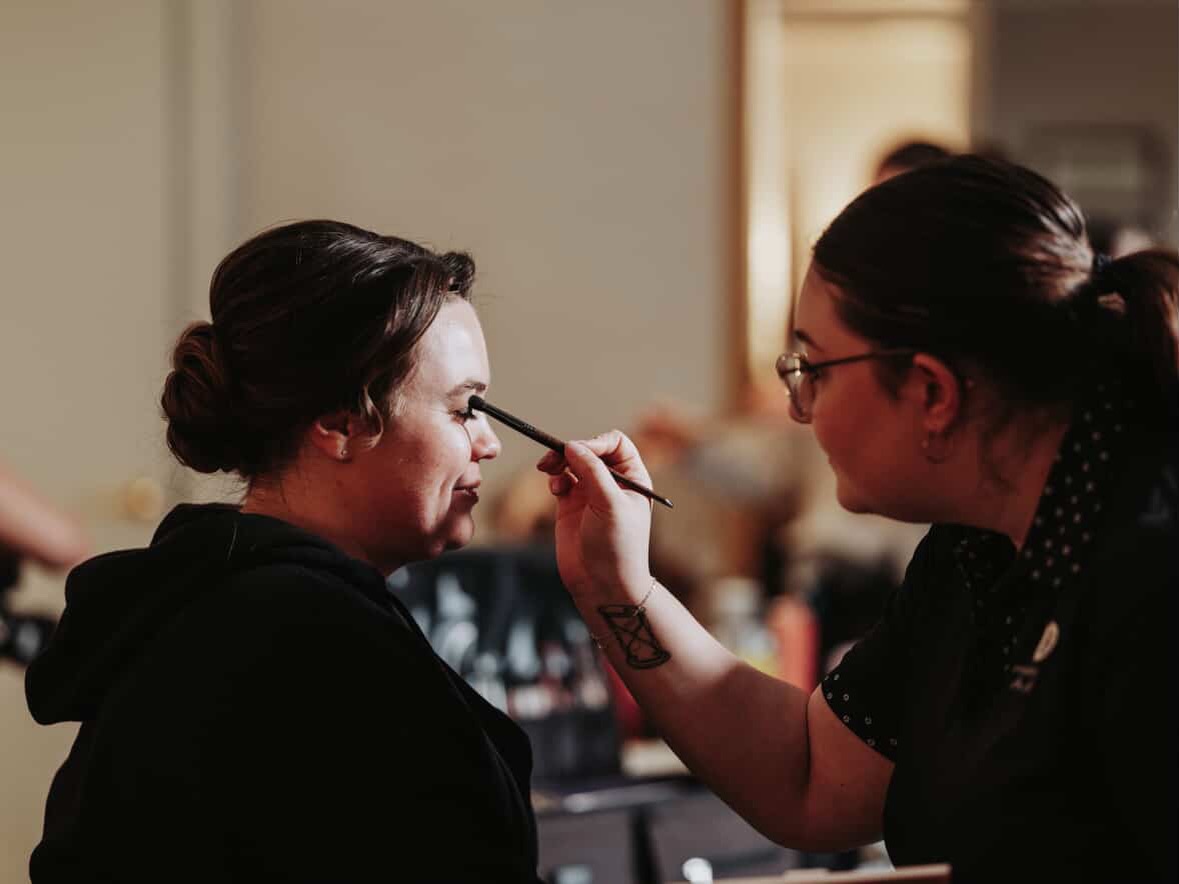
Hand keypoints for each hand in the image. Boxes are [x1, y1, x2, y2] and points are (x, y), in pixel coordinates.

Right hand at [536, 431, 651, 597]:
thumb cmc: (617, 547)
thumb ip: (592, 471)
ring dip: (558, 461)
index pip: (615, 443)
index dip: (596, 442)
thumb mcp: (609, 504)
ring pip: (572, 462)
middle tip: (555, 458)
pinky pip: (560, 479)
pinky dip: (555, 478)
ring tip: (547, 468)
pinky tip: (555, 489)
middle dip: (572, 450)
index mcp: (632, 478)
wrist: (602, 585)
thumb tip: (572, 445)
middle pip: (590, 449)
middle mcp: (612, 482)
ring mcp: (590, 493)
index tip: (580, 453)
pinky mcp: (571, 506)